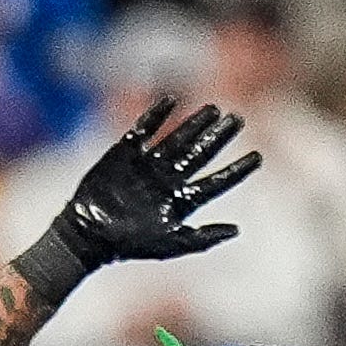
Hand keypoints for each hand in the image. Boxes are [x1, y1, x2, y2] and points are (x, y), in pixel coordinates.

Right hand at [39, 96, 257, 273]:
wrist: (87, 234)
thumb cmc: (128, 245)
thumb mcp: (169, 245)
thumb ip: (202, 238)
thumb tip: (237, 230)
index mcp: (180, 201)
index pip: (216, 182)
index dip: (237, 170)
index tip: (258, 157)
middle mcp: (167, 180)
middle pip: (200, 154)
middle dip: (219, 137)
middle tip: (238, 120)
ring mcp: (146, 165)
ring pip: (177, 138)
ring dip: (195, 123)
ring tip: (214, 109)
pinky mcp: (124, 153)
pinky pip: (143, 129)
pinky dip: (155, 115)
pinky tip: (171, 100)